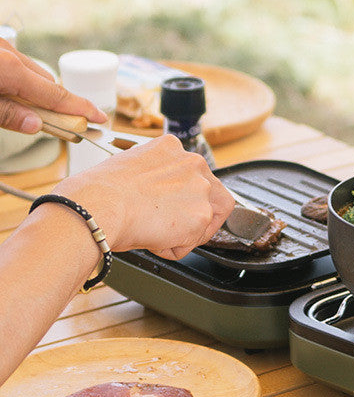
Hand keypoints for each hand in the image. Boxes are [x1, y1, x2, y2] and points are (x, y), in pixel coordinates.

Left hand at [0, 38, 106, 132]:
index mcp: (10, 70)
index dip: (82, 108)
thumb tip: (36, 125)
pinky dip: (19, 77)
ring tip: (17, 105)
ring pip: (31, 71)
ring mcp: (2, 45)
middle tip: (49, 123)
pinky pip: (16, 62)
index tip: (100, 118)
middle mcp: (10, 53)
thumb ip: (8, 114)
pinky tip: (6, 87)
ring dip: (33, 89)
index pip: (56, 95)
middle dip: (52, 102)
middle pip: (46, 82)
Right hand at [53, 135, 234, 259]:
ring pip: (204, 221)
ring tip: (155, 234)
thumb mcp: (130, 168)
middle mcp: (193, 163)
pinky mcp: (201, 216)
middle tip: (174, 229)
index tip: (174, 208)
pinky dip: (171, 249)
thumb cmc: (98, 191)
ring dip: (182, 234)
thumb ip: (154, 177)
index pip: (195, 174)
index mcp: (172, 147)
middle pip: (213, 196)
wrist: (97, 205)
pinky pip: (189, 243)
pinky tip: (150, 240)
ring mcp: (201, 189)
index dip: (185, 197)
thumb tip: (153, 194)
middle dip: (197, 217)